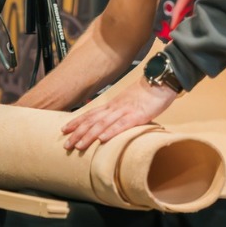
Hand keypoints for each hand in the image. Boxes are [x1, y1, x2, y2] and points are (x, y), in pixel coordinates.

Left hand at [62, 80, 179, 150]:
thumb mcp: (130, 102)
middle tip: (66, 145)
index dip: (77, 122)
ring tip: (78, 146)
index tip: (64, 130)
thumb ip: (121, 112)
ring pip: (103, 124)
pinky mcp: (137, 115)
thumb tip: (113, 123)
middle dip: (78, 133)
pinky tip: (102, 139)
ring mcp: (125, 111)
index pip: (91, 114)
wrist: (161, 81)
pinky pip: (122, 125)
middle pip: (92, 121)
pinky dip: (111, 132)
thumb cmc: (148, 93)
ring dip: (89, 135)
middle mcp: (115, 107)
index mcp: (113, 104)